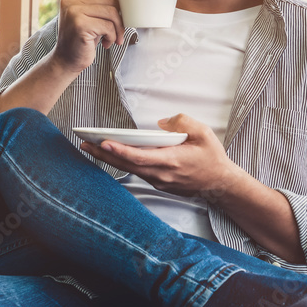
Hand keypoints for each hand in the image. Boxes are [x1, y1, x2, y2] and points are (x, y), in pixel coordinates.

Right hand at [51, 0, 125, 74]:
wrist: (67, 59)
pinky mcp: (79, 24)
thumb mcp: (92, 10)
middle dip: (120, 14)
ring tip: (113, 37)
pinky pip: (108, 25)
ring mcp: (72, 10)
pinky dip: (112, 36)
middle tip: (117, 28)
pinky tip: (106, 43)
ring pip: (112, 11)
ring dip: (118, 27)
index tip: (117, 13)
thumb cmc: (84, 34)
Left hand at [79, 114, 240, 201]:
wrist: (221, 185)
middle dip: (103, 154)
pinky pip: (136, 171)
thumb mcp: (204, 133)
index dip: (119, 150)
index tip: (103, 142)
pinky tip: (110, 154)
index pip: (139, 156)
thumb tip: (161, 123)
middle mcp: (161, 174)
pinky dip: (121, 162)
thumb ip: (182, 122)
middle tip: (85, 144)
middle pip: (126, 164)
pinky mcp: (158, 182)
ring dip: (109, 158)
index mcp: (171, 161)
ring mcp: (158, 180)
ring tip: (91, 147)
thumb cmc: (212, 158)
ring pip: (129, 168)